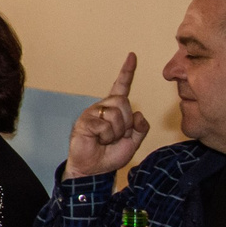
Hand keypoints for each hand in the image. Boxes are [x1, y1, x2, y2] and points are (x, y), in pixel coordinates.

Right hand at [65, 54, 151, 180]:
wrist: (93, 170)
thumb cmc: (110, 155)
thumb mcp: (133, 143)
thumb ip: (140, 128)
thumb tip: (139, 114)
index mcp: (114, 109)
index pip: (121, 86)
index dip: (127, 71)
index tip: (132, 55)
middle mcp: (103, 107)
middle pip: (123, 102)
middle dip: (125, 123)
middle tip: (116, 136)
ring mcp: (92, 113)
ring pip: (115, 114)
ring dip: (116, 132)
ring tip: (106, 140)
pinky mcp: (85, 121)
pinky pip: (104, 125)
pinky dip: (106, 137)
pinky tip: (98, 140)